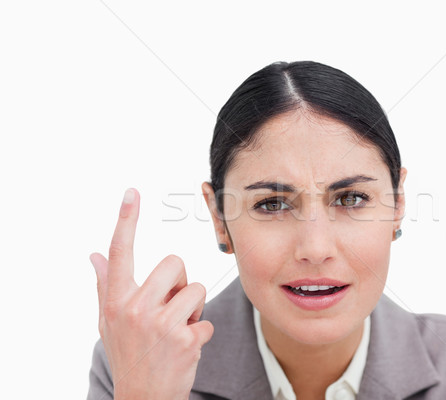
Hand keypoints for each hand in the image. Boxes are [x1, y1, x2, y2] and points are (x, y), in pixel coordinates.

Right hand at [89, 188, 213, 399]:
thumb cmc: (129, 354)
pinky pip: (207, 320)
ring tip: (177, 330)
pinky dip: (202, 334)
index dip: (126, 220)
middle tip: (170, 307)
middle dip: (179, 282)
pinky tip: (185, 349)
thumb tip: (93, 256)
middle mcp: (135, 308)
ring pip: (196, 289)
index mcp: (116, 301)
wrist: (143, 399)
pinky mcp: (185, 340)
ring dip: (193, 310)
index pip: (119, 253)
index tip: (132, 193)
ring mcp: (160, 325)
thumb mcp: (108, 322)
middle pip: (175, 262)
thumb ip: (104, 286)